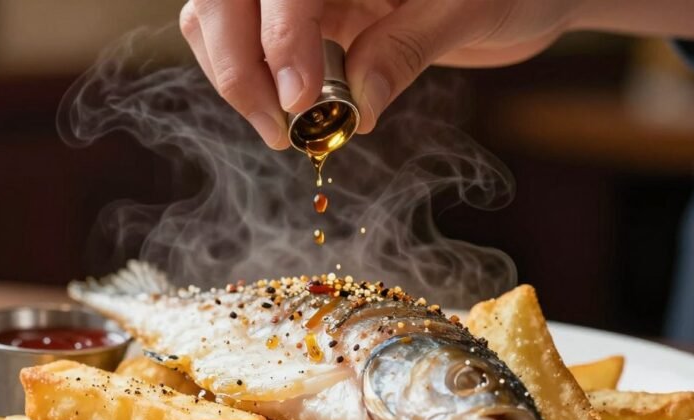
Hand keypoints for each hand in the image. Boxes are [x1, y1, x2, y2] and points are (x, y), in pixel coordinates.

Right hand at [179, 0, 693, 148]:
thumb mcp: (472, 9)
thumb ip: (409, 48)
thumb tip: (355, 104)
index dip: (280, 37)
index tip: (299, 99)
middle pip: (226, 0)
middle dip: (237, 63)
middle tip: (279, 128)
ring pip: (220, 19)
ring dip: (236, 76)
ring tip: (282, 132)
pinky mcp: (308, 24)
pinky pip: (252, 48)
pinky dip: (254, 85)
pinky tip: (289, 118)